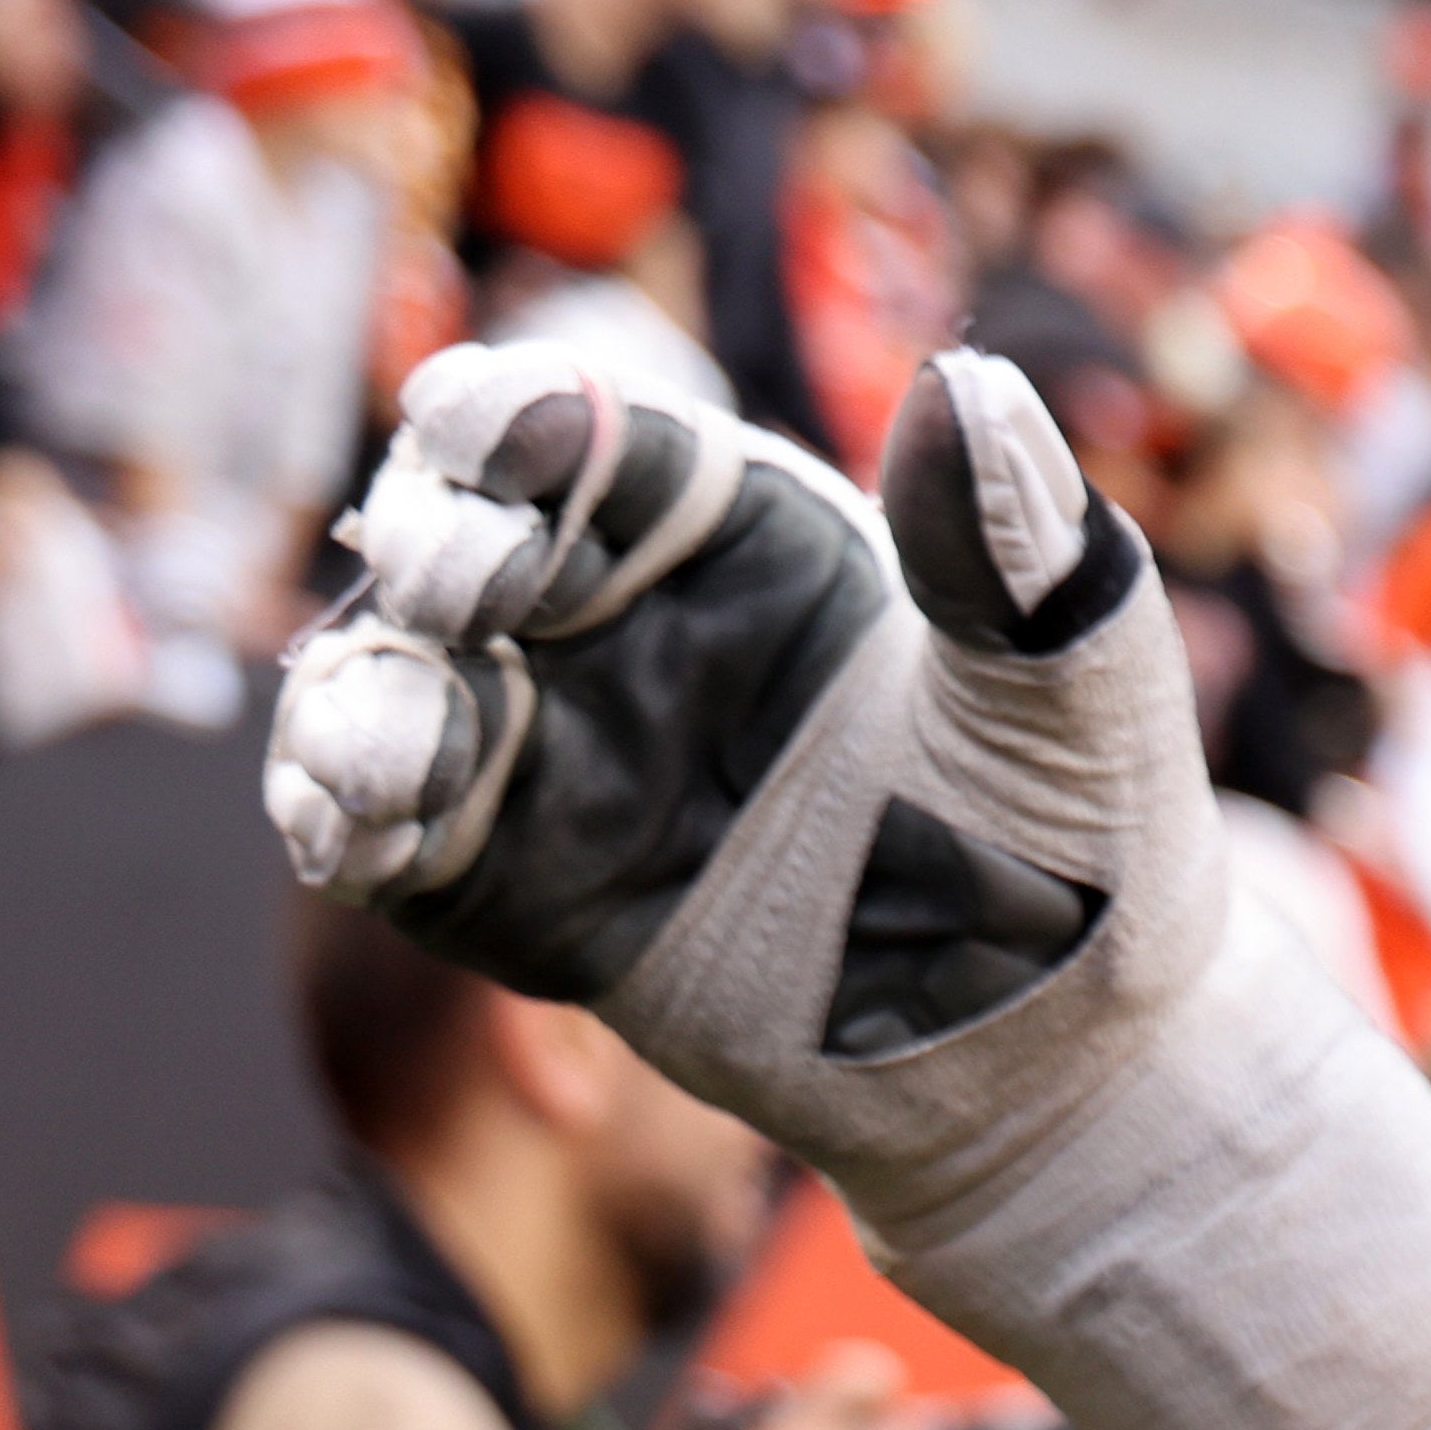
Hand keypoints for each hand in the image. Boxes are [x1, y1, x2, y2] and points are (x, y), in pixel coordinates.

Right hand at [265, 343, 1430, 1429]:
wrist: (1052, 1049)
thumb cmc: (1086, 837)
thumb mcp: (1076, 686)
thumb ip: (1020, 544)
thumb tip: (970, 380)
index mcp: (741, 531)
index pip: (591, 434)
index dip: (524, 418)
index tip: (510, 439)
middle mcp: (621, 619)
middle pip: (454, 532)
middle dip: (435, 544)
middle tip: (471, 591)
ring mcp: (554, 748)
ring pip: (390, 681)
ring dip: (358, 696)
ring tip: (384, 747)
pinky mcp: (513, 882)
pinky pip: (385, 833)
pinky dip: (344, 818)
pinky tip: (356, 831)